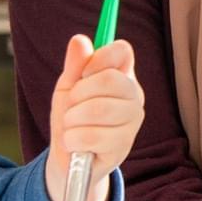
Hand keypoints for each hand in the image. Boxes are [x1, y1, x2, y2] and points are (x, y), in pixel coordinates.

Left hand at [48, 35, 144, 200]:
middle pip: (110, 79)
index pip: (123, 51)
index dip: (99, 58)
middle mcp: (134, 96)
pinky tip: (74, 144)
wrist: (68, 160)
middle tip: (72, 107)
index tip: (82, 74)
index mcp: (122, 76)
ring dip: (73, 119)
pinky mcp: (123, 146)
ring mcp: (132, 122)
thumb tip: (80, 40)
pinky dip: (74, 139)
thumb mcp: (67, 88)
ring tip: (71, 128)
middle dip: (79, 94)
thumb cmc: (71, 119)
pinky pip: (94, 135)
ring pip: (100, 108)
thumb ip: (74, 65)